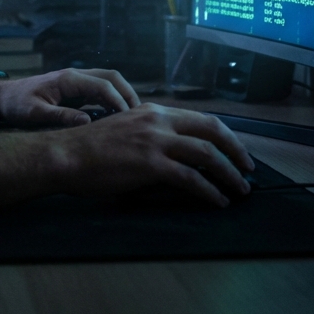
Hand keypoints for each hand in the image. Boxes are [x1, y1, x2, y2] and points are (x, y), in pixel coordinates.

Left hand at [0, 68, 140, 126]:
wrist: (2, 98)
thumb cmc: (16, 105)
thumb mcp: (34, 113)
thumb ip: (60, 117)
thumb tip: (87, 123)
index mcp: (68, 79)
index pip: (103, 84)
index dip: (119, 100)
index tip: (130, 118)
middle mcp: (76, 77)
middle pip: (112, 77)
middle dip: (128, 94)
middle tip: (140, 116)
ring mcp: (77, 83)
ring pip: (108, 83)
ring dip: (123, 97)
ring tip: (134, 119)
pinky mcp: (76, 92)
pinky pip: (100, 92)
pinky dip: (113, 102)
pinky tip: (118, 120)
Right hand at [54, 103, 254, 206]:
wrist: (66, 154)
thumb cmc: (90, 148)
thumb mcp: (126, 131)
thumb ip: (152, 136)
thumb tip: (178, 155)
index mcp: (153, 111)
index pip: (201, 119)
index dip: (225, 136)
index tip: (236, 151)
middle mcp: (158, 121)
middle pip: (212, 130)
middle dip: (236, 151)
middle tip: (248, 169)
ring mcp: (155, 141)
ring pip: (206, 154)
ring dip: (228, 173)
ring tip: (239, 190)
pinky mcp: (150, 164)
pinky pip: (190, 178)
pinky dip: (209, 191)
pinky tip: (217, 201)